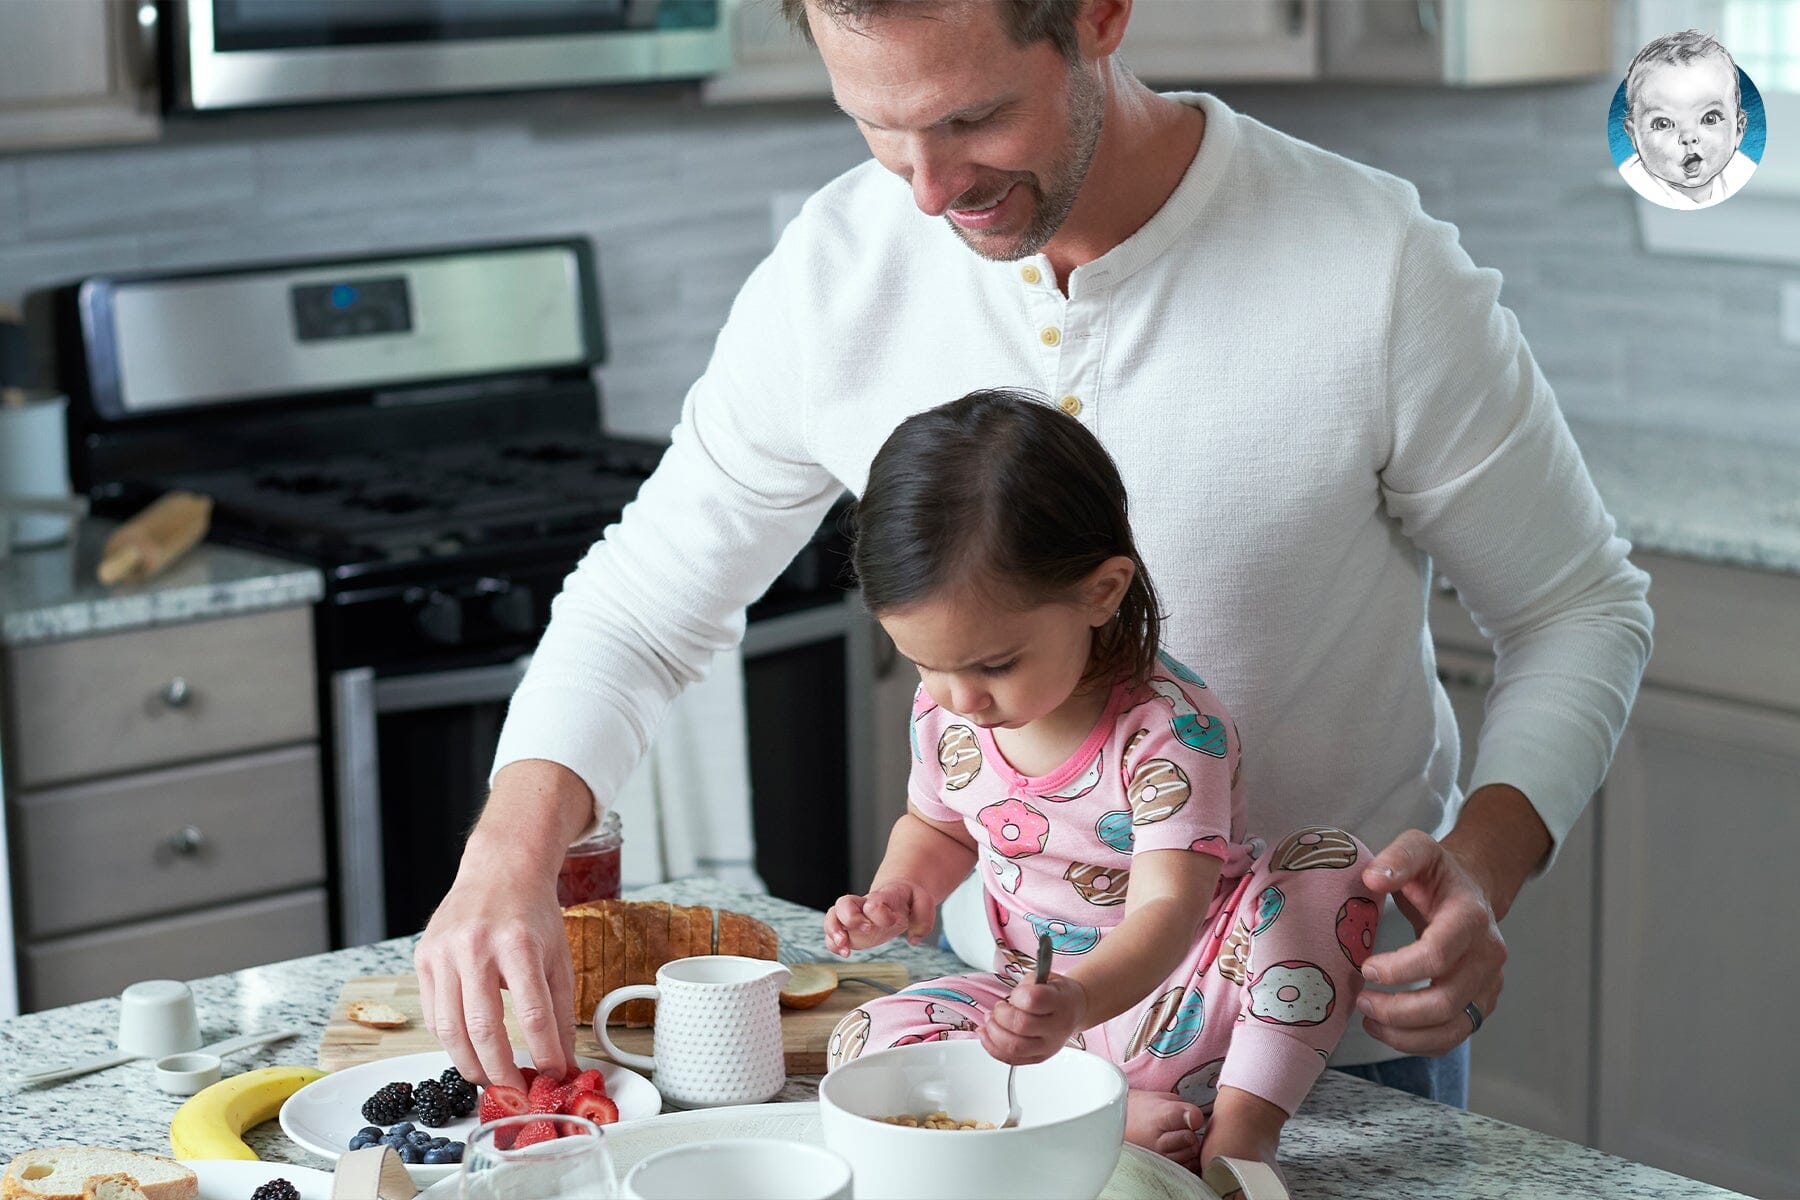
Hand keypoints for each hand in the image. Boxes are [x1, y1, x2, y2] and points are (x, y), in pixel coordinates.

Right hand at [414, 845, 575, 1090]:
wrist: (499, 871)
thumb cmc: (532, 915)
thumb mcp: (558, 958)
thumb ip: (562, 1012)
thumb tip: (564, 1062)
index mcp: (519, 943)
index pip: (533, 1013)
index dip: (543, 1052)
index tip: (552, 1074)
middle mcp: (476, 946)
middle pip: (483, 1028)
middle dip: (500, 1071)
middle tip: (514, 1091)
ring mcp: (444, 952)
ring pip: (449, 1029)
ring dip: (470, 1064)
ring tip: (489, 1079)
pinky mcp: (423, 958)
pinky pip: (433, 1014)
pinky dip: (450, 1040)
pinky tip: (468, 1049)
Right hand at [824, 881, 935, 955]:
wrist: (897, 897)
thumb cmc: (908, 900)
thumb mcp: (923, 903)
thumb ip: (924, 918)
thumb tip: (914, 939)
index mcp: (883, 897)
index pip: (874, 900)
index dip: (879, 911)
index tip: (891, 920)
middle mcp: (863, 904)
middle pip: (844, 903)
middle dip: (851, 918)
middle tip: (867, 930)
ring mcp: (854, 917)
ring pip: (832, 916)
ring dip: (834, 932)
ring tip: (845, 948)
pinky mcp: (850, 930)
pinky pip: (832, 935)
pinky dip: (833, 944)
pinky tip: (844, 952)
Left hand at [980, 975, 1087, 1065]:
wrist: (1074, 1010)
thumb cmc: (1057, 994)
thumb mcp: (1045, 977)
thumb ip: (1026, 985)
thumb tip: (1009, 1000)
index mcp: (1061, 1003)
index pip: (1033, 1001)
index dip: (1017, 996)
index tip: (1015, 994)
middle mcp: (1057, 1028)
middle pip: (1021, 1026)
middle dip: (1000, 1015)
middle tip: (999, 1007)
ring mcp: (1048, 1047)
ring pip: (1014, 1047)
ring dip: (993, 1032)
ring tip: (991, 1020)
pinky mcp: (1038, 1058)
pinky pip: (1011, 1059)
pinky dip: (992, 1047)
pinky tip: (986, 1034)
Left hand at [1355, 829, 1506, 1054]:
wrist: (1471, 891)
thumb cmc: (1438, 873)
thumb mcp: (1419, 849)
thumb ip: (1399, 857)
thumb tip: (1373, 878)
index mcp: (1471, 917)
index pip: (1439, 954)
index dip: (1400, 969)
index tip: (1365, 969)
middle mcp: (1488, 955)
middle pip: (1446, 1001)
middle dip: (1397, 1010)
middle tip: (1360, 1001)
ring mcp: (1489, 984)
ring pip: (1453, 1028)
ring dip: (1406, 1035)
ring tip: (1369, 1020)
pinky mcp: (1481, 1004)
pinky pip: (1454, 1036)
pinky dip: (1419, 1043)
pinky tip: (1387, 1030)